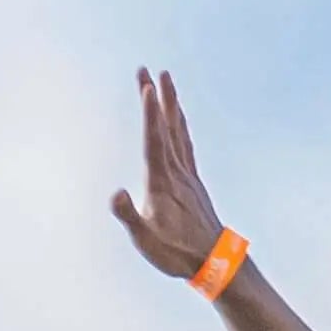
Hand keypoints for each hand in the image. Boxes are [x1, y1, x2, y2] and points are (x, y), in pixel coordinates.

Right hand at [111, 66, 228, 281]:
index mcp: (161, 182)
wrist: (215, 261)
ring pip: (178, 130)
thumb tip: (116, 194)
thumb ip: (129, 216)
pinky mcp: (193, 180)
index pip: (154, 140)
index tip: (146, 87)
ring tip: (165, 80)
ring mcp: (187, 174)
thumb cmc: (176, 253)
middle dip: (156, 97)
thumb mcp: (146, 241)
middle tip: (147, 69)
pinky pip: (185, 143)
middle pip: (165, 126)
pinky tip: (180, 116)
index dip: (149, 114)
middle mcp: (176, 172)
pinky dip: (180, 124)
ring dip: (171, 103)